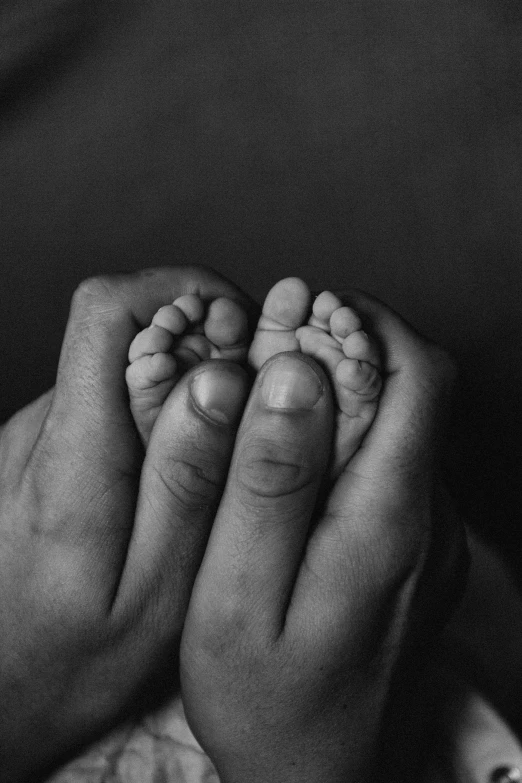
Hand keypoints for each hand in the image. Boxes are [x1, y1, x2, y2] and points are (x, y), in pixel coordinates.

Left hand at [0, 265, 255, 782]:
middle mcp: (40, 433)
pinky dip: (151, 417)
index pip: (106, 312)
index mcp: (72, 458)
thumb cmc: (75, 662)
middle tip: (253, 398)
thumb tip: (217, 381)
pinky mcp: (35, 458)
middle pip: (118, 334)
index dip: (179, 291)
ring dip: (177, 384)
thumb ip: (187, 483)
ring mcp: (31, 442)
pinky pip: (102, 408)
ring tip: (223, 441)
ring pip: (115, 372)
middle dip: (196, 342)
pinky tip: (175, 473)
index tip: (238, 324)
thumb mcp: (155, 593)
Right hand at [180, 288, 461, 782]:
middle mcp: (428, 521)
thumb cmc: (264, 699)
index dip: (365, 324)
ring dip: (347, 389)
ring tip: (275, 390)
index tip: (303, 311)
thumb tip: (289, 379)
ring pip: (403, 425)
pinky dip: (349, 434)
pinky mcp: (415, 552)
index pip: (416, 377)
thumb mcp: (238, 597)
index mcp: (389, 521)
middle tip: (277, 340)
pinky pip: (391, 466)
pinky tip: (295, 454)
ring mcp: (429, 538)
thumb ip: (267, 484)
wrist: (316, 780)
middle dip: (351, 346)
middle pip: (415, 392)